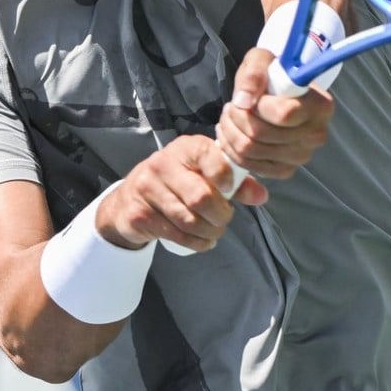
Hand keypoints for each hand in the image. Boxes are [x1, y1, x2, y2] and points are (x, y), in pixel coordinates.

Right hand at [94, 135, 268, 253]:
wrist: (128, 201)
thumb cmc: (175, 183)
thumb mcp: (202, 175)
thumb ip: (235, 183)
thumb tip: (262, 196)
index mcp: (184, 148)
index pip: (208, 154)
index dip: (225, 174)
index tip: (230, 190)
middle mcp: (162, 164)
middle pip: (201, 196)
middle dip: (220, 215)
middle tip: (224, 219)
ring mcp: (147, 189)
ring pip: (190, 220)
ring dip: (210, 232)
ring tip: (214, 231)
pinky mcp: (140, 214)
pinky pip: (177, 234)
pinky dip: (196, 243)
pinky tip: (202, 240)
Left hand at [216, 46, 332, 179]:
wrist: (279, 92)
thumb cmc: (273, 74)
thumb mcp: (262, 59)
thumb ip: (254, 73)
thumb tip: (244, 101)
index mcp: (320, 106)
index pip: (283, 114)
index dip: (258, 106)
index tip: (250, 96)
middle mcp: (316, 135)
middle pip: (262, 135)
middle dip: (237, 118)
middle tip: (230, 106)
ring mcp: (301, 156)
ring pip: (251, 151)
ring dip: (230, 132)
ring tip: (229, 117)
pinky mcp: (285, 170)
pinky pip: (250, 165)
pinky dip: (232, 150)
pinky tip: (230, 134)